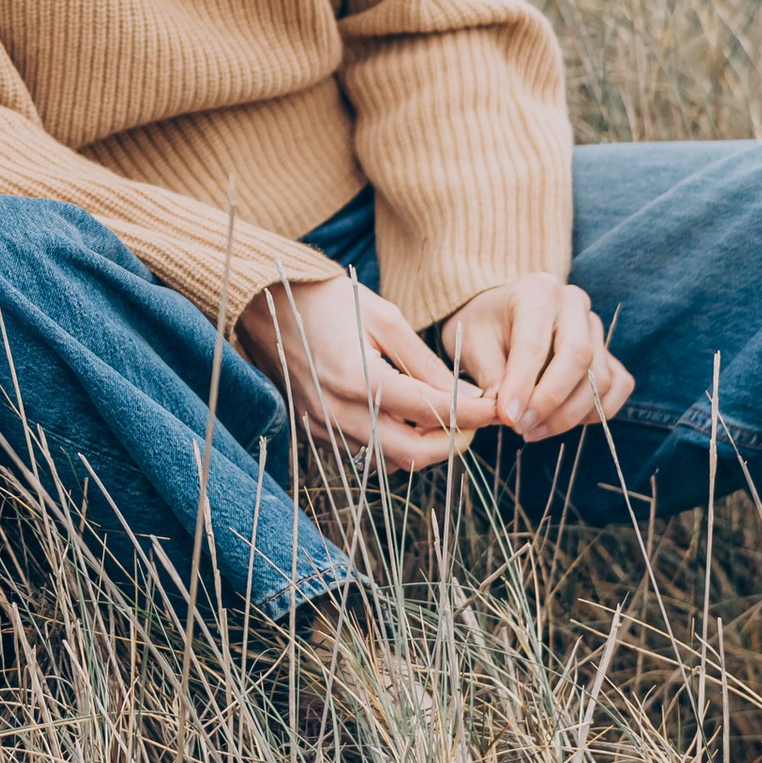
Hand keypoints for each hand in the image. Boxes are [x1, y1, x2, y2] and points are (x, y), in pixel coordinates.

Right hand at [237, 271, 497, 471]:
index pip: (433, 412)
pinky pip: (366, 454)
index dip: (474, 413)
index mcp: (361, 379)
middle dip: (454, 442)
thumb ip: (425, 362)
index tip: (497, 408)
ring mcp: (325, 427)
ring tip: (443, 418)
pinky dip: (394, 444)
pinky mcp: (316, 433)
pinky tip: (405, 419)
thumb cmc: (328, 302)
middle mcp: (341, 412)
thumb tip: (466, 395)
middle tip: (475, 421)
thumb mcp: (385, 319)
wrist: (265, 305)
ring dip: (425, 446)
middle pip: (415, 454)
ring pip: (391, 461)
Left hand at [437, 275, 631, 439]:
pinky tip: (562, 421)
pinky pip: (618, 385)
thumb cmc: (485, 327)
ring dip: (569, 414)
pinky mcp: (608, 351)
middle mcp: (574, 303)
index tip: (507, 417)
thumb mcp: (473, 343)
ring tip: (532, 429)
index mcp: (538, 291)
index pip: (536, 343)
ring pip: (600, 377)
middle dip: (550, 401)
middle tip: (522, 427)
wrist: (501, 316)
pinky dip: (596, 411)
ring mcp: (596, 327)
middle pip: (579, 357)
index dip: (522, 385)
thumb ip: (490, 375)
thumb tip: (508, 412)